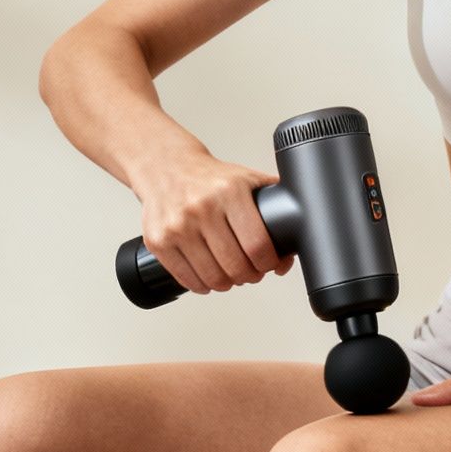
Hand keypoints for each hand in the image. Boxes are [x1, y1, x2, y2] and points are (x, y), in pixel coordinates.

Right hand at [133, 156, 293, 293]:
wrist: (165, 166)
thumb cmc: (209, 177)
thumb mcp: (246, 179)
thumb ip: (273, 204)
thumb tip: (292, 247)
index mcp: (229, 191)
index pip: (258, 245)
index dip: (269, 263)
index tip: (270, 264)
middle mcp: (202, 208)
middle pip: (236, 266)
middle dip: (250, 276)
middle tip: (252, 272)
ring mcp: (177, 226)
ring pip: (213, 277)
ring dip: (227, 283)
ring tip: (231, 274)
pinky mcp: (158, 241)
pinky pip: (187, 279)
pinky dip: (202, 284)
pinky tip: (209, 275)